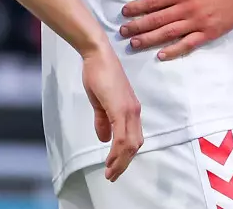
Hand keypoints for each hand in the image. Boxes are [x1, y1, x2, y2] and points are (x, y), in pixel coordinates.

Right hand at [80, 43, 142, 180]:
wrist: (97, 55)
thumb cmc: (98, 74)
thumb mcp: (99, 102)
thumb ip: (102, 121)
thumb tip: (103, 138)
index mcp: (130, 110)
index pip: (133, 139)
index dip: (126, 156)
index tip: (115, 168)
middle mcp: (134, 111)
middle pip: (135, 145)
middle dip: (124, 163)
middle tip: (112, 176)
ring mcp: (129, 110)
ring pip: (130, 143)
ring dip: (121, 161)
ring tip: (110, 172)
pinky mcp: (121, 108)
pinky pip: (122, 135)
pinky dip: (117, 151)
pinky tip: (110, 159)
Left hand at [120, 0, 232, 59]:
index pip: (153, 1)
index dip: (137, 8)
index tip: (124, 12)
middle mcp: (187, 8)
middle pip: (157, 19)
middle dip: (137, 26)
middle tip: (122, 31)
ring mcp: (198, 22)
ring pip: (168, 33)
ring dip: (149, 39)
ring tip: (134, 44)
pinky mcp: (208, 33)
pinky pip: (188, 44)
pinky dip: (174, 50)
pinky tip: (161, 55)